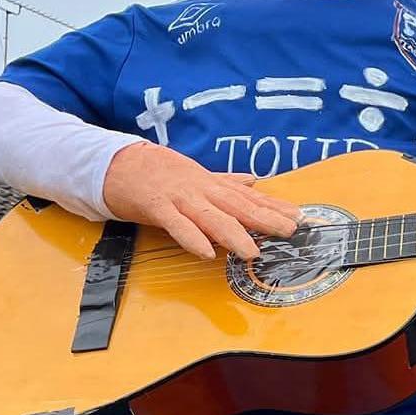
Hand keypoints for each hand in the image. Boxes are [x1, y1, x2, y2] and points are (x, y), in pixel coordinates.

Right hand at [102, 141, 300, 259]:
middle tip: (290, 230)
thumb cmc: (159, 171)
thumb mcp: (197, 176)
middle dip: (265, 218)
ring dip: (233, 233)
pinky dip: (191, 238)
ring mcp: (179, 198)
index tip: (299, 216)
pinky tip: (206, 252)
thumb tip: (253, 180)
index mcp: (212, 184)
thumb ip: (225, 181)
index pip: (249, 197)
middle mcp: (201, 189)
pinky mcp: (156, 207)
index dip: (274, 207)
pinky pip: (176, 225)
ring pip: (210, 216)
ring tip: (252, 251)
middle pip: (237, 205)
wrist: (117, 162)